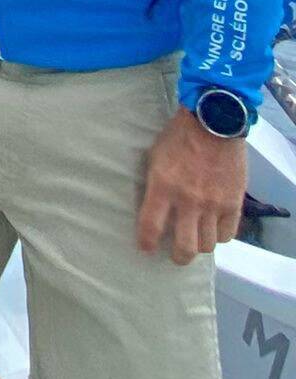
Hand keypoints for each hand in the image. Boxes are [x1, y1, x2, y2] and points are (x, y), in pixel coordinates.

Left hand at [137, 107, 245, 263]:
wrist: (214, 121)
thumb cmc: (178, 136)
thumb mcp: (155, 157)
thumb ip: (155, 185)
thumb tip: (153, 209)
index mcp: (163, 186)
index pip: (151, 226)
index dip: (146, 242)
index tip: (146, 247)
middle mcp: (188, 200)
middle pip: (185, 247)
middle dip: (178, 257)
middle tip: (176, 255)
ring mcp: (213, 204)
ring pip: (208, 245)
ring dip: (201, 245)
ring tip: (197, 238)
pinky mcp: (233, 203)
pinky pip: (228, 234)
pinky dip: (220, 236)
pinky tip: (215, 229)